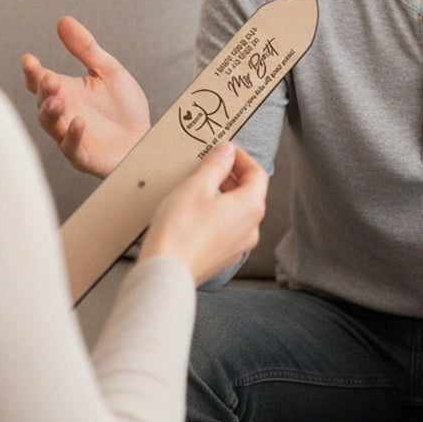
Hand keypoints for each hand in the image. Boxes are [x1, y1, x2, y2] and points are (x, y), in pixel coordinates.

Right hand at [21, 16, 149, 177]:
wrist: (147, 137)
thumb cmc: (125, 107)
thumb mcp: (108, 70)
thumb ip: (85, 48)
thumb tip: (64, 21)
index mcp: (66, 91)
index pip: (40, 80)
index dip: (32, 71)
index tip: (29, 60)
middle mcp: (64, 112)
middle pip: (42, 101)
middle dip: (43, 90)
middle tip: (49, 80)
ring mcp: (70, 135)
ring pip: (51, 124)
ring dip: (51, 112)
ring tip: (57, 100)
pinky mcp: (83, 155)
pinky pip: (71, 147)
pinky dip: (72, 135)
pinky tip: (78, 122)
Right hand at [139, 142, 267, 285]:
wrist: (166, 273)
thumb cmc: (180, 229)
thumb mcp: (196, 186)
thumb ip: (216, 164)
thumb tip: (227, 150)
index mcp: (250, 207)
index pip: (257, 173)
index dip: (241, 157)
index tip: (224, 149)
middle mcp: (251, 228)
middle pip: (250, 193)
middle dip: (232, 174)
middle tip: (210, 163)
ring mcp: (239, 246)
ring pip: (238, 211)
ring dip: (224, 193)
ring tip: (200, 184)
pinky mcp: (223, 256)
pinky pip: (227, 227)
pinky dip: (217, 212)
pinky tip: (195, 210)